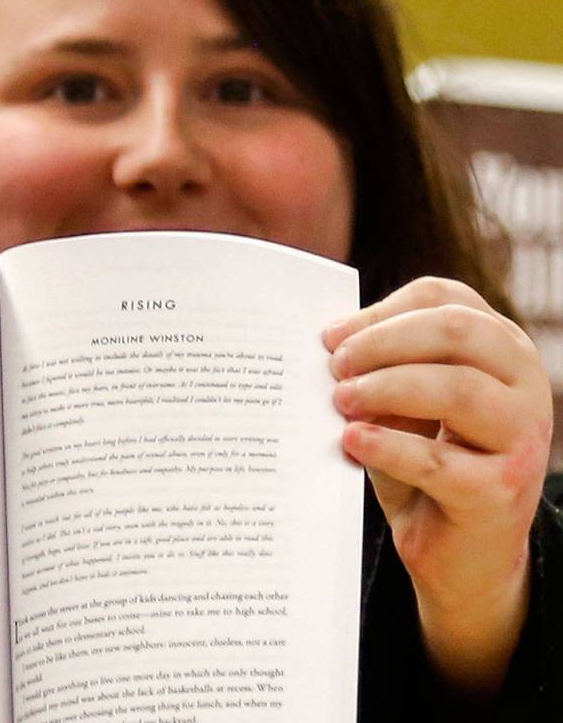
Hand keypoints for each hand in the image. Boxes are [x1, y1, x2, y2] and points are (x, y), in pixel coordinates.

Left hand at [324, 277, 551, 694]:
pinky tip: (351, 440)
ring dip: (386, 388)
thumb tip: (329, 344)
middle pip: (456, 331)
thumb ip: (379, 370)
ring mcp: (521, 437)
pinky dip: (388, 446)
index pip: (445, 300)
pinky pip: (439, 459)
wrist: (459, 553)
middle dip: (383, 342)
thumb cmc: (425, 462)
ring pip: (457, 389)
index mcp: (500, 347)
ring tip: (340, 400)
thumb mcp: (402, 406)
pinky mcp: (501, 491)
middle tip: (334, 366)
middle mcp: (524, 383)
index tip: (330, 336)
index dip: (381, 311)